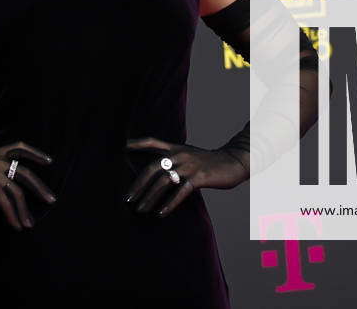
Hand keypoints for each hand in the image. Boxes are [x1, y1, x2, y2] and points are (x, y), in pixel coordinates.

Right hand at [0, 140, 56, 228]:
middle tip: (51, 199)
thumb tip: (15, 173)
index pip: (19, 147)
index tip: (49, 161)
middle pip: (25, 174)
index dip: (36, 153)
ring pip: (17, 193)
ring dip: (25, 211)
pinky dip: (14, 216)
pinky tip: (17, 226)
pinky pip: (7, 204)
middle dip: (40, 188)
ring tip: (30, 223)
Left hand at [124, 137, 249, 216]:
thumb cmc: (210, 162)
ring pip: (163, 181)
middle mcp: (180, 154)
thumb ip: (174, 159)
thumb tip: (157, 172)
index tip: (121, 147)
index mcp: (176, 148)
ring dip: (149, 197)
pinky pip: (180, 192)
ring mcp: (189, 166)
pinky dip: (169, 204)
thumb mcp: (190, 155)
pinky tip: (160, 214)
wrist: (235, 161)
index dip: (137, 143)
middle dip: (138, 184)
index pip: (152, 141)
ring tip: (140, 209)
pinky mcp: (199, 177)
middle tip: (127, 198)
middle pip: (152, 167)